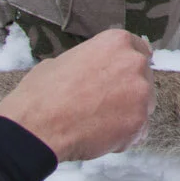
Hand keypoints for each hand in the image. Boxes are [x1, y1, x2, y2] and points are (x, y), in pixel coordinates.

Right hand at [0, 28, 155, 161]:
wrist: (35, 127)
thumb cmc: (41, 94)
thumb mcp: (63, 60)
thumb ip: (89, 61)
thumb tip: (92, 68)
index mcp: (117, 42)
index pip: (138, 50)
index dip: (127, 67)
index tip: (120, 77)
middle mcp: (134, 63)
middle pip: (143, 78)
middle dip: (128, 92)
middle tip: (103, 105)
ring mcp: (140, 93)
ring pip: (143, 105)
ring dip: (127, 114)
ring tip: (97, 124)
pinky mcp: (138, 122)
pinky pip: (138, 131)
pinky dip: (124, 137)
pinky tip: (100, 138)